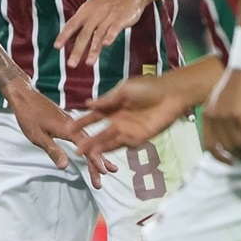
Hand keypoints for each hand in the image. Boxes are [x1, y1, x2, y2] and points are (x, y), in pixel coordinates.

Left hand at [3, 79, 116, 189]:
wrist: (24, 95)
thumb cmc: (28, 115)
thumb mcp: (37, 136)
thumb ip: (53, 150)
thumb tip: (65, 166)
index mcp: (68, 128)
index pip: (86, 148)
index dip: (95, 161)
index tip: (104, 173)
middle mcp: (74, 125)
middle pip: (90, 146)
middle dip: (96, 164)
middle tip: (100, 182)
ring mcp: (71, 123)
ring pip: (87, 142)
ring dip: (95, 156)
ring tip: (106, 169)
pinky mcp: (66, 122)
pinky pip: (82, 137)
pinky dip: (88, 147)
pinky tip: (91, 152)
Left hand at [54, 0, 145, 66]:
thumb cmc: (108, 2)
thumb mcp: (91, 8)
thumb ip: (82, 23)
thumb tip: (70, 38)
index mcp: (85, 11)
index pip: (71, 25)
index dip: (64, 36)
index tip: (57, 47)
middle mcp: (95, 14)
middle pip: (84, 34)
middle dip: (77, 50)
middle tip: (71, 64)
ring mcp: (108, 17)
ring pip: (99, 35)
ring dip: (93, 50)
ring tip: (88, 63)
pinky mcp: (121, 19)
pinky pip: (114, 29)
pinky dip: (110, 36)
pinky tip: (106, 45)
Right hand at [68, 76, 187, 161]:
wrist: (171, 94)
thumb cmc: (148, 87)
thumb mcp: (124, 90)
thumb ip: (107, 100)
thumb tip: (88, 104)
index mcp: (113, 107)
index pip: (93, 117)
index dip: (81, 122)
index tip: (69, 128)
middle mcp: (118, 121)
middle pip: (100, 133)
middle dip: (88, 140)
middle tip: (76, 148)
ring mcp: (129, 130)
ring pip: (110, 141)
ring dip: (98, 147)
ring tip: (87, 153)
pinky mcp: (140, 137)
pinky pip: (125, 144)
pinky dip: (114, 148)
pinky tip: (104, 151)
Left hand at [203, 68, 240, 167]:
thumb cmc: (236, 85)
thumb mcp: (221, 102)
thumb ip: (222, 119)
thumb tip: (232, 140)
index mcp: (207, 116)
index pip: (209, 144)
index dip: (219, 157)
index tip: (231, 163)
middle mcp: (214, 118)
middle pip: (227, 147)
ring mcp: (226, 117)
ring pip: (240, 144)